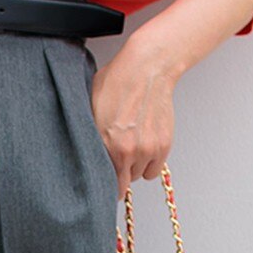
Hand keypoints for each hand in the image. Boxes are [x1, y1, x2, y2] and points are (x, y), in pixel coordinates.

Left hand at [89, 34, 177, 199]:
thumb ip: (92, 134)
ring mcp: (149, 149)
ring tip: (131, 146)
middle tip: (117, 157)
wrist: (146, 69)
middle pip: (124, 181)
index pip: (106, 181)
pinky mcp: (164, 145)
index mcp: (108, 143)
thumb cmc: (117, 81)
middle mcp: (130, 151)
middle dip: (119, 172)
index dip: (104, 183)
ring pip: (140, 175)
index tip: (103, 183)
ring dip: (135, 166)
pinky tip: (144, 146)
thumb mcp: (91, 107)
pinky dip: (150, 162)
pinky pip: (155, 169)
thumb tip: (88, 150)